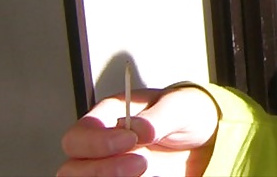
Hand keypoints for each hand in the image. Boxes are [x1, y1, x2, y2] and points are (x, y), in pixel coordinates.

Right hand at [57, 86, 217, 176]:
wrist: (204, 138)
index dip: (98, 141)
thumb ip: (158, 116)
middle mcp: (101, 147)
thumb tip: (138, 128)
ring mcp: (107, 169)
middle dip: (102, 169)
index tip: (130, 140)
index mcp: (109, 117)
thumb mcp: (179, 107)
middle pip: (72, 167)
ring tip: (147, 172)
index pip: (82, 132)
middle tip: (142, 163)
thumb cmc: (186, 114)